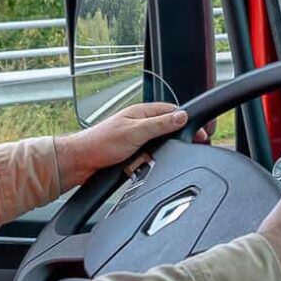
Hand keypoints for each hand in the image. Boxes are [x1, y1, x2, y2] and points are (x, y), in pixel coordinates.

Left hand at [56, 102, 198, 185]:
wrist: (79, 162)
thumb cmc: (100, 142)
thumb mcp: (135, 131)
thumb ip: (160, 124)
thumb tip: (182, 116)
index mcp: (141, 113)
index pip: (172, 112)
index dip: (187, 121)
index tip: (201, 133)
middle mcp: (139, 124)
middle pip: (167, 132)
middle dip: (168, 144)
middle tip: (166, 151)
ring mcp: (135, 140)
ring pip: (157, 150)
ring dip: (151, 158)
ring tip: (139, 161)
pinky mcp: (131, 154)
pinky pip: (146, 161)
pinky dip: (142, 166)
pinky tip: (134, 168)